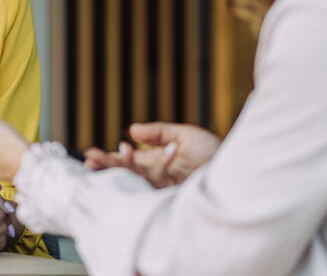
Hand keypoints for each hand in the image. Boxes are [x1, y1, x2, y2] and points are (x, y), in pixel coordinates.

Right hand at [84, 122, 220, 187]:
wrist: (237, 172)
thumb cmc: (213, 153)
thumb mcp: (185, 136)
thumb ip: (158, 131)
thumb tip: (132, 128)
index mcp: (158, 162)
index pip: (130, 161)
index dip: (112, 158)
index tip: (91, 154)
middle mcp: (157, 177)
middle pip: (127, 172)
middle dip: (107, 166)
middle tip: (89, 161)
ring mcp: (162, 188)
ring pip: (134, 180)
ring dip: (119, 168)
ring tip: (106, 159)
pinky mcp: (168, 196)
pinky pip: (152, 183)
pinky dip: (146, 167)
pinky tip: (135, 152)